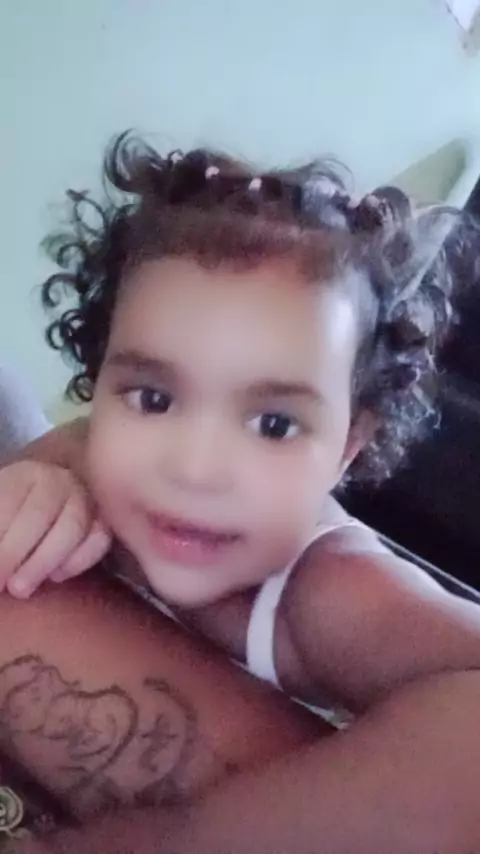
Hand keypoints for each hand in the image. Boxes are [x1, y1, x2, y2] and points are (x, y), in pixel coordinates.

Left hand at [0, 460, 110, 597]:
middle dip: (13, 553)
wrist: (57, 503)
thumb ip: (0, 528)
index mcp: (25, 474)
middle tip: (1, 585)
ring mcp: (87, 497)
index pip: (7, 502)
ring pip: (72, 526)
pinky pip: (99, 539)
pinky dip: (79, 560)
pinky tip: (56, 577)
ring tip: (20, 590)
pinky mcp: (107, 520)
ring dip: (43, 562)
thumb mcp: (3, 512)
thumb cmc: (20, 514)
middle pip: (38, 514)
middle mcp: (59, 480)